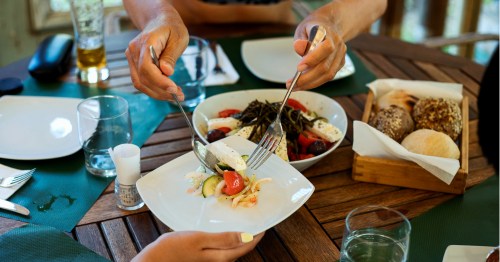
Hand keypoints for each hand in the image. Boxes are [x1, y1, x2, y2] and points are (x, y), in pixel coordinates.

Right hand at [125, 13, 188, 100]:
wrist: (160, 20)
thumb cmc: (172, 28)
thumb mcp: (179, 38)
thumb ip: (171, 56)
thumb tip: (167, 72)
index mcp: (146, 42)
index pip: (147, 68)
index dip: (160, 82)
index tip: (174, 89)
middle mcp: (134, 51)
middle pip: (143, 78)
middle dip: (161, 91)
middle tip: (179, 96)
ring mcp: (132, 57)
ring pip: (140, 83)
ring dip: (157, 93)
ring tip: (175, 95)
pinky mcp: (134, 63)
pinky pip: (140, 80)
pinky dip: (153, 88)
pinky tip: (167, 90)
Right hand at [132, 231, 264, 261]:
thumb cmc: (174, 249)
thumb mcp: (200, 239)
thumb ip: (224, 239)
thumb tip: (249, 238)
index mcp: (221, 258)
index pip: (247, 246)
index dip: (258, 235)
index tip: (265, 223)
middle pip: (240, 249)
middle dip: (250, 236)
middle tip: (254, 219)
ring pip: (230, 250)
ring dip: (238, 238)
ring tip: (241, 222)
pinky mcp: (203, 259)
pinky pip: (220, 250)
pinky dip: (226, 240)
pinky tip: (221, 232)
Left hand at [287, 20, 346, 90]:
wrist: (328, 25)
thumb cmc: (312, 28)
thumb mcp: (301, 29)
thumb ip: (299, 40)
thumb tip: (300, 48)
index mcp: (328, 32)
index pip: (326, 47)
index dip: (313, 59)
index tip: (299, 68)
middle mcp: (337, 43)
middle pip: (325, 66)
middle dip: (307, 78)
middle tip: (291, 83)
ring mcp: (340, 54)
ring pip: (328, 75)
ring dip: (310, 84)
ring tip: (295, 86)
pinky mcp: (340, 63)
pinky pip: (328, 77)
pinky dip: (315, 82)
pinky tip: (304, 84)